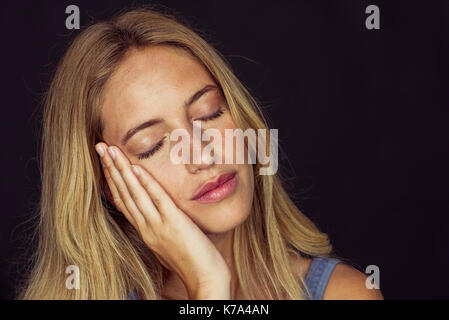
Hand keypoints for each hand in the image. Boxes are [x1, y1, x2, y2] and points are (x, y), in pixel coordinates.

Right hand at [94, 142, 231, 298]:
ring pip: (134, 194)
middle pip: (123, 194)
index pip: (123, 201)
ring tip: (110, 150)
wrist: (206, 279)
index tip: (105, 162)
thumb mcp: (169, 242)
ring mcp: (158, 226)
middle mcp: (146, 228)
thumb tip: (159, 214)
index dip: (112, 180)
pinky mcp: (173, 223)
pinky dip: (145, 183)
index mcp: (145, 231)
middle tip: (99, 146)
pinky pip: (157, 200)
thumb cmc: (192, 261)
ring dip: (120, 170)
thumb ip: (161, 227)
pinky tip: (135, 168)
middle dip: (110, 168)